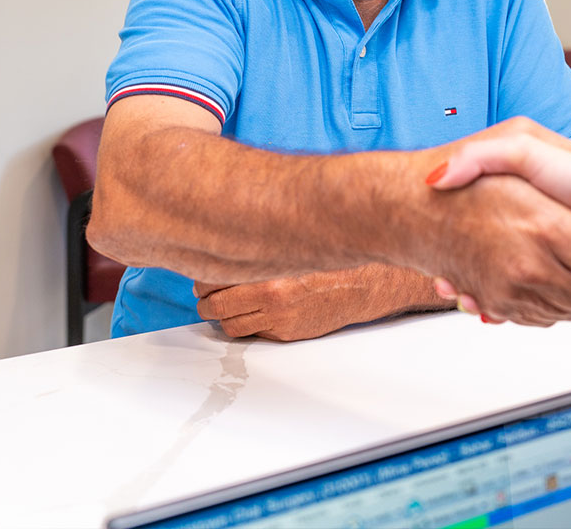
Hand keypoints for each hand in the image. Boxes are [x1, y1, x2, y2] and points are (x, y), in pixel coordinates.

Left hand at [194, 264, 448, 340]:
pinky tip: (259, 310)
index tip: (206, 273)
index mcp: (266, 263)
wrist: (366, 282)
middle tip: (214, 291)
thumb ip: (259, 243)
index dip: (204, 275)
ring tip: (234, 302)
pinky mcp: (285, 334)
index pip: (210, 276)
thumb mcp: (290, 242)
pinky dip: (249, 325)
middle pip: (212, 304)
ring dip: (226, 315)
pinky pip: (252, 334)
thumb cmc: (330, 257)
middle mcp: (269, 291)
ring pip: (227, 325)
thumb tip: (222, 237)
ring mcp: (277, 317)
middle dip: (209, 298)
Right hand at [408, 119, 570, 325]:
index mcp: (544, 224)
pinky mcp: (497, 305)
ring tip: (558, 257)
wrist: (411, 209)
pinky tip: (534, 270)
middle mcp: (529, 266)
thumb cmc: (466, 177)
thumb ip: (556, 154)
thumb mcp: (515, 138)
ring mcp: (512, 291)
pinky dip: (543, 299)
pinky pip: (541, 316)